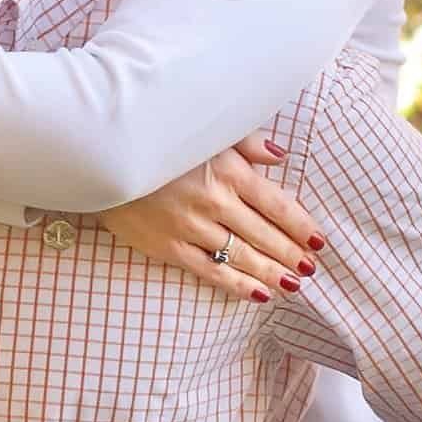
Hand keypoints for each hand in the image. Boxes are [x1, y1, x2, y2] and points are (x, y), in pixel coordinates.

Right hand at [102, 135, 321, 298]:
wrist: (103, 155)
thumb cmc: (158, 136)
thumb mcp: (207, 128)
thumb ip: (247, 142)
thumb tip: (281, 156)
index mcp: (228, 170)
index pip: (276, 204)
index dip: (301, 225)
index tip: (319, 241)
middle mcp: (214, 202)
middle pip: (264, 235)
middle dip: (291, 253)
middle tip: (311, 269)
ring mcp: (191, 227)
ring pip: (241, 257)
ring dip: (271, 272)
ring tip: (294, 285)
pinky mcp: (168, 247)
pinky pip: (210, 272)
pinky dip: (237, 285)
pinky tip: (260, 294)